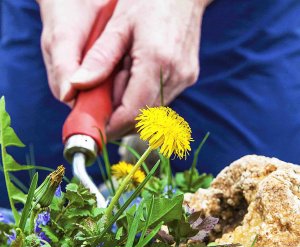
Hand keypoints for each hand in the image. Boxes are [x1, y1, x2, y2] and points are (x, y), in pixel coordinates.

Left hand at [38, 0, 208, 138]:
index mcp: (156, 61)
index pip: (132, 112)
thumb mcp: (118, 24)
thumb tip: (76, 86)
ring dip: (131, 107)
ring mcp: (184, 79)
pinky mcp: (187, 78)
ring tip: (120, 80)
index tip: (96, 128)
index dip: (112, 125)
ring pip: (152, 112)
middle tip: (102, 103)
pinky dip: (143, 98)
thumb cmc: (149, 0)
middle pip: (142, 117)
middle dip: (119, 118)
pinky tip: (136, 78)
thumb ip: (99, 59)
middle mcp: (175, 76)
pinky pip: (161, 100)